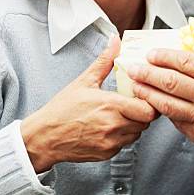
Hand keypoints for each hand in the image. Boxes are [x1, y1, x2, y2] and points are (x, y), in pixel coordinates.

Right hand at [21, 36, 157, 171]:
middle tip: (133, 104)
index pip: (148, 109)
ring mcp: (111, 142)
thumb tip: (115, 41)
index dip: (149, 102)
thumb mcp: (85, 81)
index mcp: (110, 105)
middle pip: (146, 122)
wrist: (44, 137)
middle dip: (143, 112)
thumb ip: (105, 60)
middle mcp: (113, 126)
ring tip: (120, 115)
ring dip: (134, 124)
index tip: (142, 96)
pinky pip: (125, 144)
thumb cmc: (62, 110)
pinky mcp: (108, 153)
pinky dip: (122, 135)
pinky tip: (110, 126)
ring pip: (137, 133)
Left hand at [125, 37, 193, 161]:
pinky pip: (176, 121)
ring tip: (136, 86)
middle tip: (133, 68)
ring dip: (148, 94)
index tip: (152, 54)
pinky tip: (154, 105)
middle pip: (170, 81)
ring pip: (167, 104)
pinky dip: (163, 112)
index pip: (185, 62)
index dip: (164, 56)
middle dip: (148, 73)